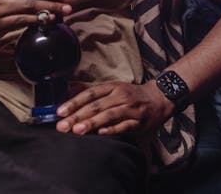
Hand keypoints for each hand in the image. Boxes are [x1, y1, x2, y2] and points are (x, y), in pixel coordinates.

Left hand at [55, 81, 174, 137]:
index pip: (90, 93)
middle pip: (97, 105)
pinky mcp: (139, 121)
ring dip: (92, 122)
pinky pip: (125, 126)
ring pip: (110, 115)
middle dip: (78, 115)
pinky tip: (101, 133)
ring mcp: (131, 108)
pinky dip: (113, 129)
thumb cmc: (132, 95)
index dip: (74, 102)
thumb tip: (69, 87)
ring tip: (77, 130)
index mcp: (113, 87)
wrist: (159, 99)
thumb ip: (91, 90)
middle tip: (62, 126)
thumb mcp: (113, 88)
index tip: (60, 112)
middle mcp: (121, 96)